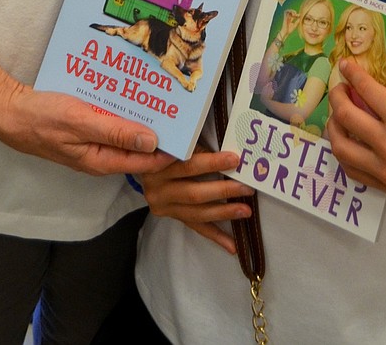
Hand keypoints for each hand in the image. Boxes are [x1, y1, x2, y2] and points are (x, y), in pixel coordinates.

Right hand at [0, 83, 172, 176]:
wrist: (9, 112)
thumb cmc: (41, 118)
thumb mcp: (80, 122)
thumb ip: (115, 132)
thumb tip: (152, 142)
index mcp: (101, 161)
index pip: (146, 162)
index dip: (170, 151)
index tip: (191, 135)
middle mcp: (100, 156)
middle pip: (139, 149)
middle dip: (161, 133)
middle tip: (182, 112)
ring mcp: (92, 144)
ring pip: (127, 135)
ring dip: (144, 120)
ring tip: (165, 101)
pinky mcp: (86, 131)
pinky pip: (113, 125)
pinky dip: (125, 113)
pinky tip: (132, 96)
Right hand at [140, 148, 254, 253]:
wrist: (139, 161)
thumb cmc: (165, 145)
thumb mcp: (173, 140)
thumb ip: (191, 144)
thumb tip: (227, 150)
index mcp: (157, 165)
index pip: (188, 165)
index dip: (212, 162)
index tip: (234, 159)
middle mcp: (157, 189)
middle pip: (194, 193)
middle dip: (224, 190)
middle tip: (246, 188)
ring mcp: (163, 206)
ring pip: (197, 213)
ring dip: (223, 213)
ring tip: (245, 211)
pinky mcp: (170, 216)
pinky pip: (195, 227)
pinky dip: (215, 236)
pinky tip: (233, 246)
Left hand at [325, 62, 385, 203]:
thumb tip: (380, 101)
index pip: (365, 90)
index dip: (351, 74)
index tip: (344, 65)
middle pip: (346, 116)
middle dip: (337, 96)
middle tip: (339, 88)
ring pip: (341, 148)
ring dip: (334, 127)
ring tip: (338, 116)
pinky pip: (354, 172)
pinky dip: (345, 155)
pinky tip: (347, 143)